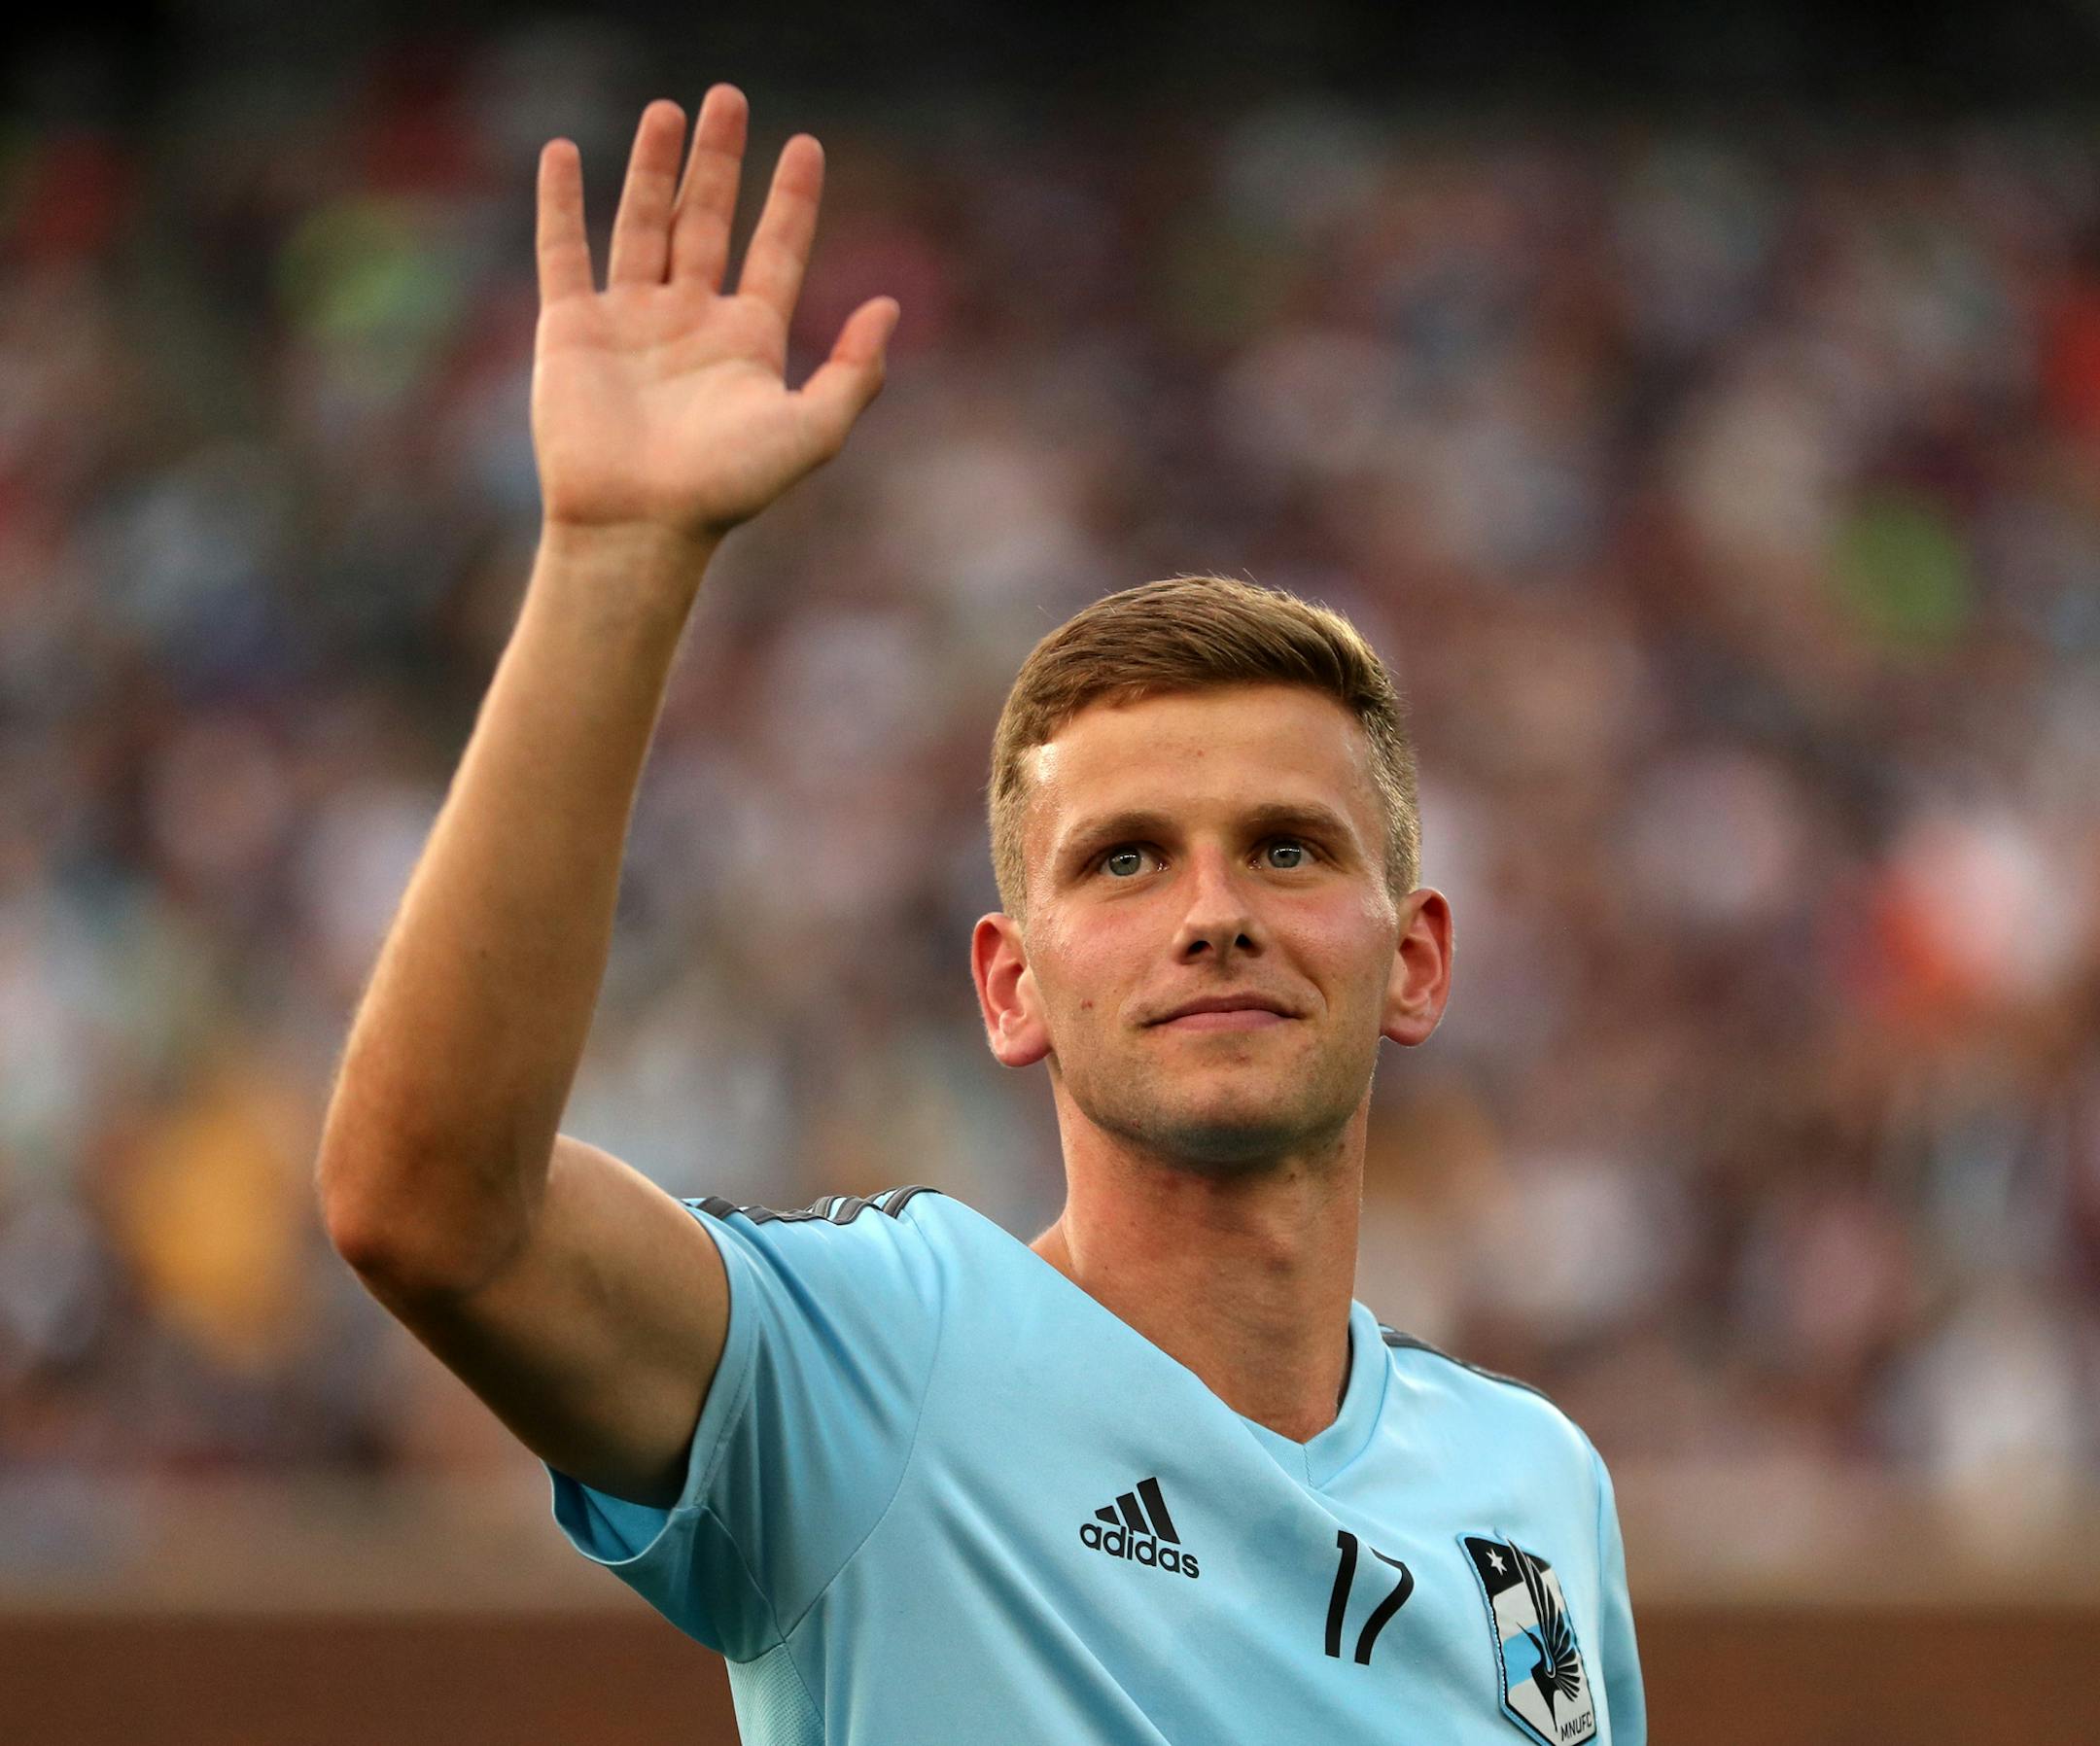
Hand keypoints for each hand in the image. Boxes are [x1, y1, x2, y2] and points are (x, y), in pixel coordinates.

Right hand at [530, 87, 897, 547]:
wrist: (639, 525)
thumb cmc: (727, 488)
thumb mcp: (811, 432)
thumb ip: (855, 373)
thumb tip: (889, 306)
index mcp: (748, 341)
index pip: (777, 251)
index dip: (793, 200)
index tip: (807, 145)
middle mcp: (690, 322)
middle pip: (709, 221)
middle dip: (720, 162)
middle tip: (730, 97)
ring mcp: (630, 321)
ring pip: (643, 224)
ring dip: (655, 168)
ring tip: (669, 110)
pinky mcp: (572, 329)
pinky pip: (564, 252)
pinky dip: (562, 203)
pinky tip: (565, 154)